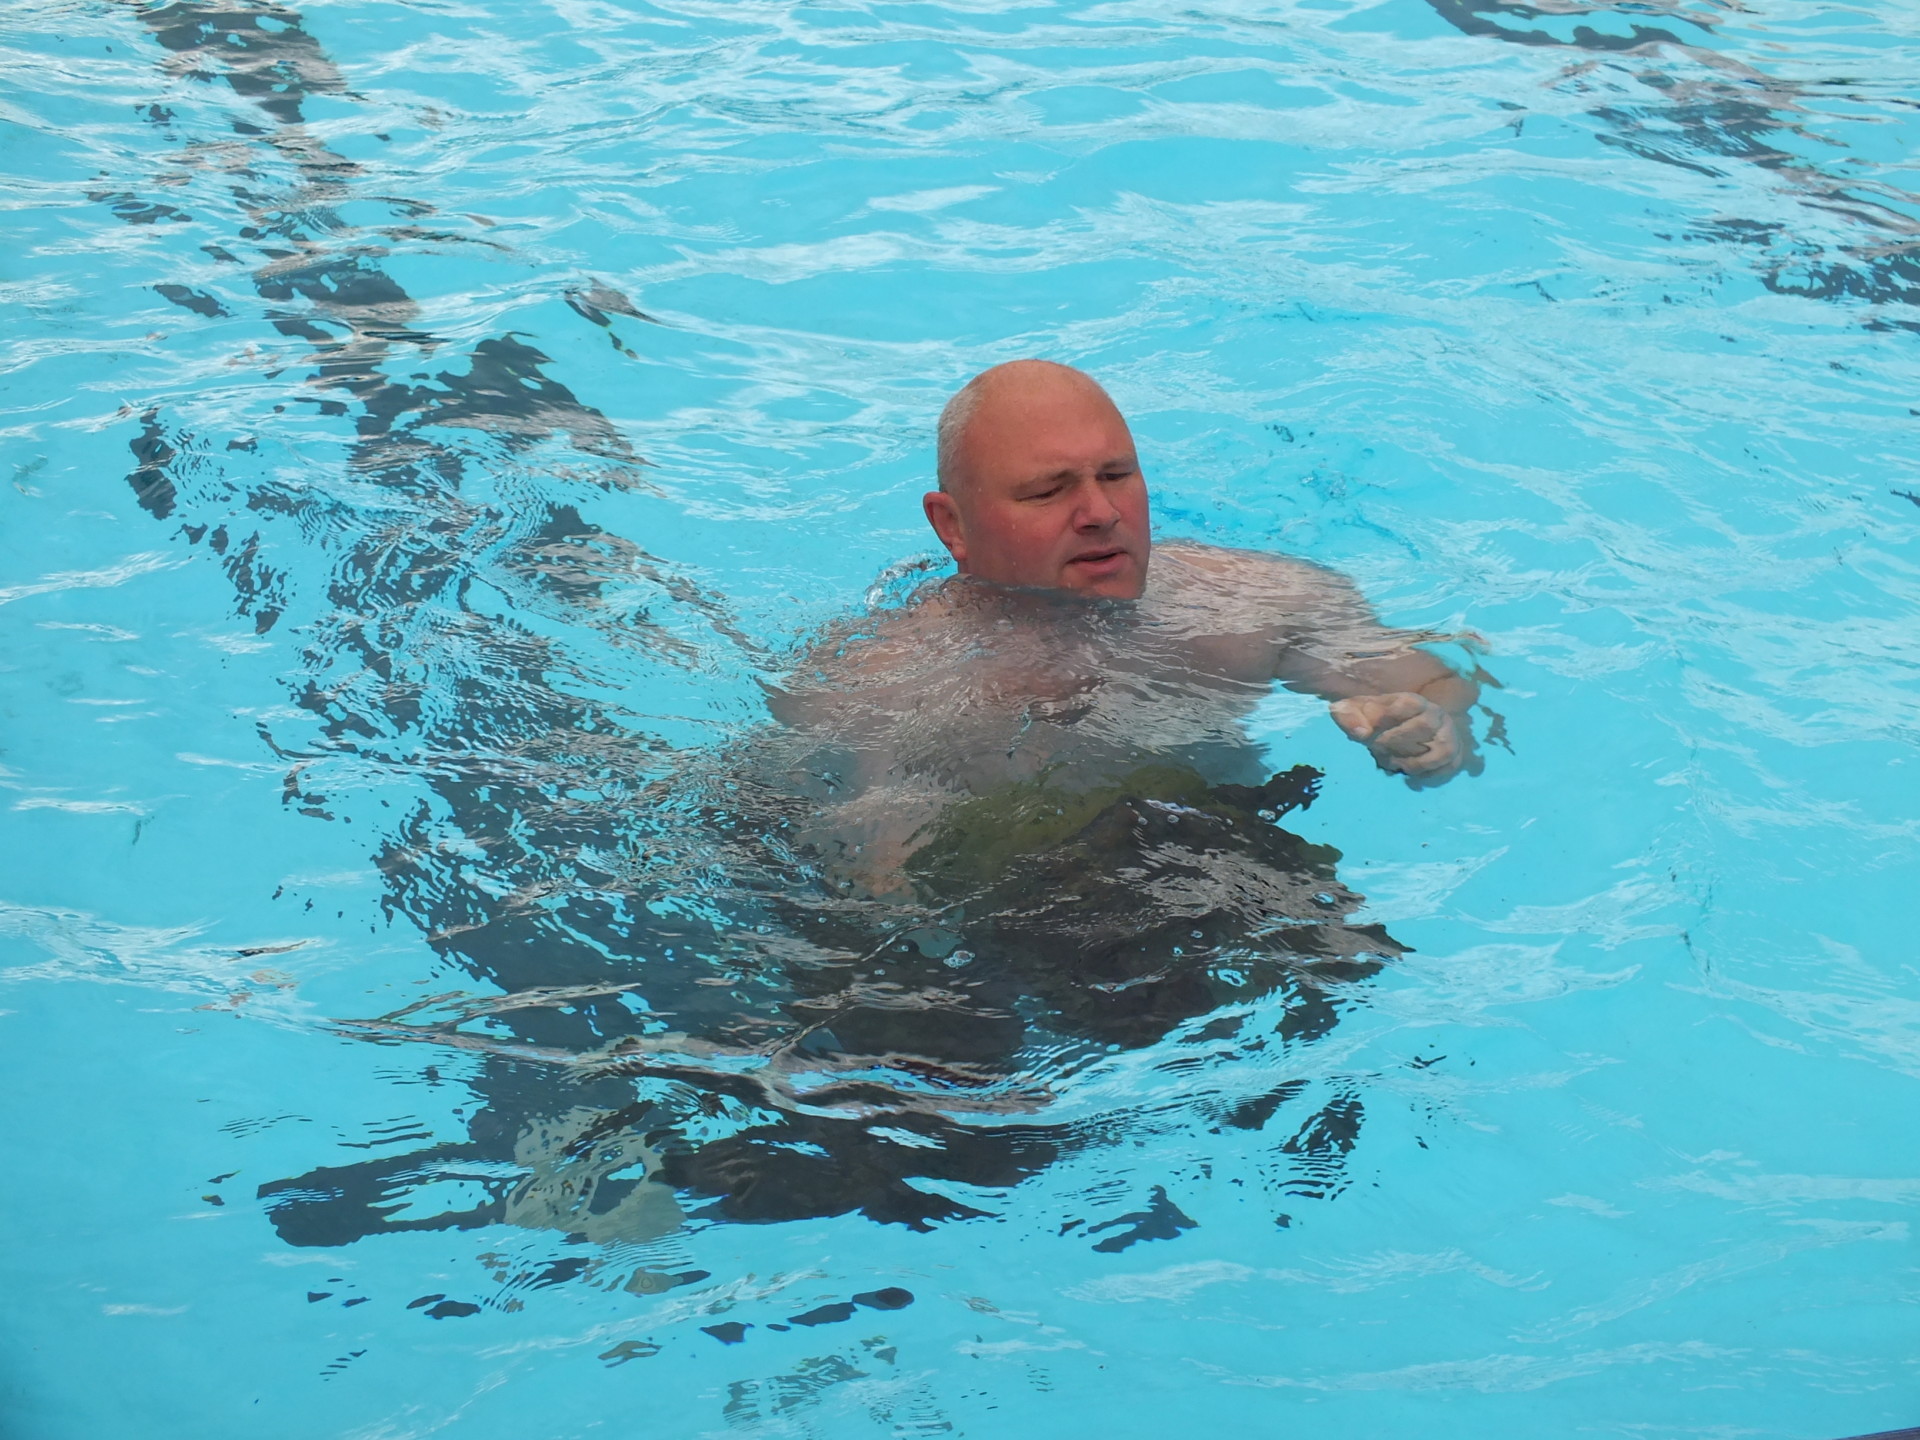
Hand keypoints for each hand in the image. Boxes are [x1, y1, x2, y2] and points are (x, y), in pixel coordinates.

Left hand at [1329, 692, 1478, 785]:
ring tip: (1393, 764)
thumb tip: (1358, 732)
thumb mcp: (1359, 714)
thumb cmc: (1380, 721)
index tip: (1367, 731)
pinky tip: (1409, 776)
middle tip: (1377, 749)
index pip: (1408, 703)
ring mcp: (1448, 737)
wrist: (1408, 732)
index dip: (1388, 715)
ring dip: (1415, 762)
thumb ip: (1349, 716)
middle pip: (1425, 725)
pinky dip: (1429, 775)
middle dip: (1397, 740)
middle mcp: (1436, 716)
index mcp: (1413, 701)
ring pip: (1442, 749)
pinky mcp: (1453, 757)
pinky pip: (1448, 768)